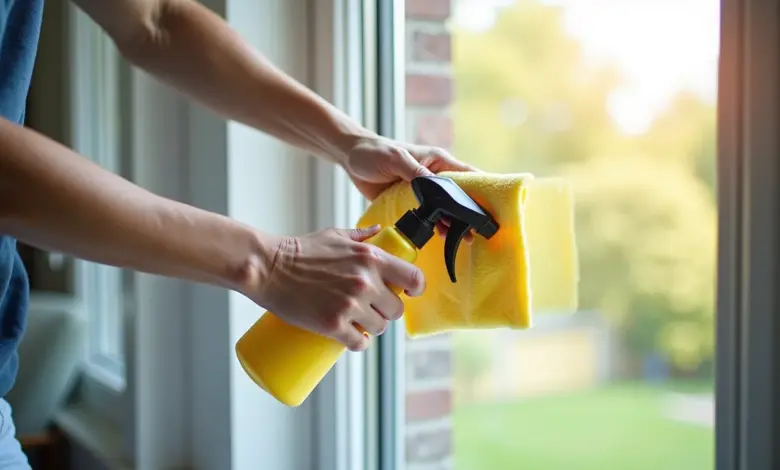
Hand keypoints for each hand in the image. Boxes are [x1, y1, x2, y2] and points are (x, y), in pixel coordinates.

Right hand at [254, 225, 424, 350]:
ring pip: (378, 328)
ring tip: (360, 324)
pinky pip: (359, 343)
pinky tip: (354, 340)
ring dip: (372, 329)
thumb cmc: (300, 250)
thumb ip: (360, 235)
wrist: (267, 267)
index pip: (413, 278)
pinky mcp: (333, 325)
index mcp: (371, 258)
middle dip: (386, 311)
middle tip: (372, 310)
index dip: (415, 288)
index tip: (408, 292)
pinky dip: (358, 344)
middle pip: (396, 309)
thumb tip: (380, 230)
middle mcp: (366, 282)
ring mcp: (350, 305)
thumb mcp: (335, 235)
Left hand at [342, 135, 478, 239]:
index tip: (490, 206)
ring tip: (461, 239)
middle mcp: (434, 175)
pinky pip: (427, 215)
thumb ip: (414, 171)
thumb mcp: (394, 159)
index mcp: (437, 160)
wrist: (351, 158)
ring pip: (445, 208)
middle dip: (468, 213)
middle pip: (458, 196)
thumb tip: (433, 186)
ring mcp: (423, 189)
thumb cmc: (373, 151)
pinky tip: (439, 236)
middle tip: (475, 232)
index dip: (481, 189)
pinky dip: (434, 225)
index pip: (467, 174)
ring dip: (452, 223)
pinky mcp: (410, 201)